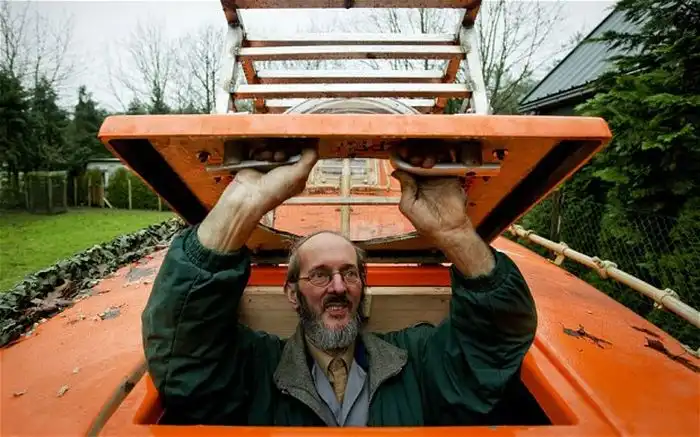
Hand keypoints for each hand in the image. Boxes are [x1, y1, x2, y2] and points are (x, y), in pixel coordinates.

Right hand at [198, 147, 317, 251]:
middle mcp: (285, 172)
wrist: (248, 194)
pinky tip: (259, 159)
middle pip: (289, 149)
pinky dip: (260, 152)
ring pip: (274, 148)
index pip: (304, 156)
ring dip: (271, 151)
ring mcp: (271, 167)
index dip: (301, 148)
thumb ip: (309, 158)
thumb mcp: (299, 174)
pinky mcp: (258, 163)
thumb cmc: (272, 191)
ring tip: (268, 159)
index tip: (298, 142)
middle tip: (280, 156)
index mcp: (298, 177)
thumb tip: (314, 146)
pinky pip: (261, 149)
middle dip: (284, 149)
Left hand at [392, 147, 494, 276]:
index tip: (400, 153)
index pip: (405, 165)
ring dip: (427, 153)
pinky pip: (447, 160)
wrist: (448, 230)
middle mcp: (424, 178)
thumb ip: (404, 188)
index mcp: (411, 184)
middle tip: (414, 158)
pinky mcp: (450, 176)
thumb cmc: (427, 223)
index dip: (401, 157)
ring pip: (431, 155)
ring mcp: (437, 176)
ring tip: (425, 163)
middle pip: (417, 156)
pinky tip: (435, 160)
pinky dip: (442, 155)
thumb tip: (398, 172)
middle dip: (414, 153)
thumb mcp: (408, 207)